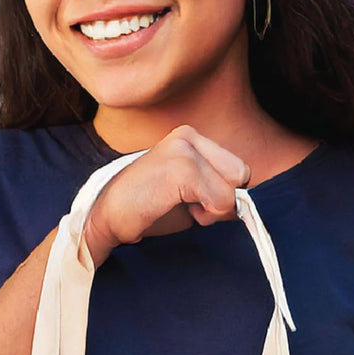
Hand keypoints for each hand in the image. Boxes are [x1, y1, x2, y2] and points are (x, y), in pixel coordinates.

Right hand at [82, 124, 251, 266]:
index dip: (223, 194)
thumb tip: (247, 205)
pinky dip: (205, 215)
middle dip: (222, 200)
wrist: (106, 218)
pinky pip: (220, 200)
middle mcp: (189, 136)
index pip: (237, 168)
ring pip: (232, 189)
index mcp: (190, 138)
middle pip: (242, 174)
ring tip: (179, 207)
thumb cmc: (146, 210)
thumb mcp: (188, 196)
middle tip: (188, 207)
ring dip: (212, 210)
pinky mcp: (181, 168)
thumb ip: (216, 191)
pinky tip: (173, 208)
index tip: (194, 204)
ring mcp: (184, 149)